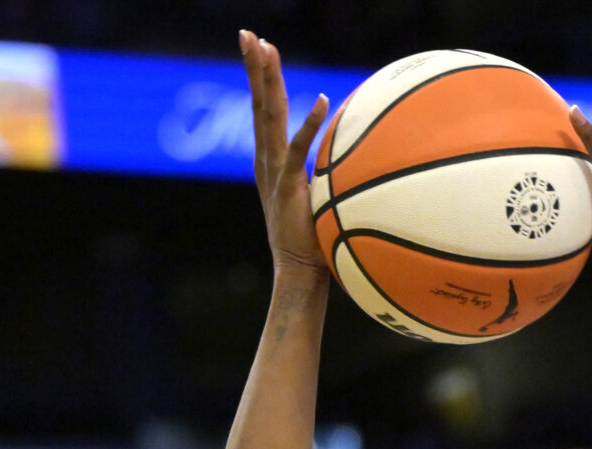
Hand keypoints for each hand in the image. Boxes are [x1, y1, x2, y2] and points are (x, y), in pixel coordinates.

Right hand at [238, 31, 328, 278]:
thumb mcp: (315, 197)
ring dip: (267, 81)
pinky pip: (300, 149)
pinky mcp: (289, 185)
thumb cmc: (312, 239)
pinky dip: (310, 124)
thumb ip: (323, 173)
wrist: (299, 272)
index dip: (259, 77)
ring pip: (268, 116)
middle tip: (247, 34)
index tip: (257, 46)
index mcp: (269, 160)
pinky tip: (321, 98)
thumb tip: (344, 158)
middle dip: (253, 66)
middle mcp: (265, 160)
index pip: (263, 109)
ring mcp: (274, 171)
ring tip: (264, 48)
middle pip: (258, 103)